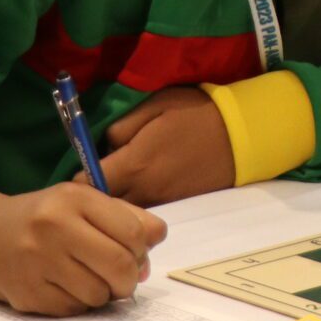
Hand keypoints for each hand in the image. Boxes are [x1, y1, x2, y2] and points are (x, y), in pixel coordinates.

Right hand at [0, 181, 166, 312]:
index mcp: (73, 199)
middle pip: (120, 266)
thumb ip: (125, 219)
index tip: (135, 253)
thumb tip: (152, 250)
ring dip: (103, 293)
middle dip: (129, 278)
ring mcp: (37, 262)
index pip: (133, 232)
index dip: (142, 249)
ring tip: (87, 278)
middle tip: (122, 278)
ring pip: (99, 295)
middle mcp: (53, 227)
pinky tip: (63, 287)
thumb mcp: (82, 204)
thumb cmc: (44, 220)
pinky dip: (78, 304)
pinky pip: (74, 310)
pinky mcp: (27, 294)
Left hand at [89, 85, 235, 203]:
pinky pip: (145, 211)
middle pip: (102, 207)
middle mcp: (144, 190)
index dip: (78, 179)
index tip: (82, 168)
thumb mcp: (154, 105)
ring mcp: (161, 201)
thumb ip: (121, 127)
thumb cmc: (196, 113)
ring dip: (115, 205)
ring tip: (119, 186)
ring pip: (123, 214)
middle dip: (94, 197)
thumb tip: (103, 147)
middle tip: (97, 180)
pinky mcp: (176, 205)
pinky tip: (142, 188)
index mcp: (134, 164)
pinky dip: (136, 206)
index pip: (86, 185)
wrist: (242, 135)